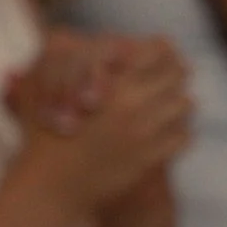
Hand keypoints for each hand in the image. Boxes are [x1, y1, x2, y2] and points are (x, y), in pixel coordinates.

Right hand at [13, 34, 190, 213]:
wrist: (51, 185)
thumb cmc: (41, 132)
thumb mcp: (43, 84)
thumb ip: (67, 56)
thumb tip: (93, 41)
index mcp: (110, 81)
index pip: (157, 51)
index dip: (161, 49)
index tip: (162, 51)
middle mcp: (132, 103)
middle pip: (177, 75)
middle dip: (174, 73)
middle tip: (175, 74)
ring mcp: (145, 132)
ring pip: (185, 104)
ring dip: (178, 102)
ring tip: (171, 104)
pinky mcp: (152, 158)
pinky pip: (184, 137)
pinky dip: (179, 132)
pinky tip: (169, 132)